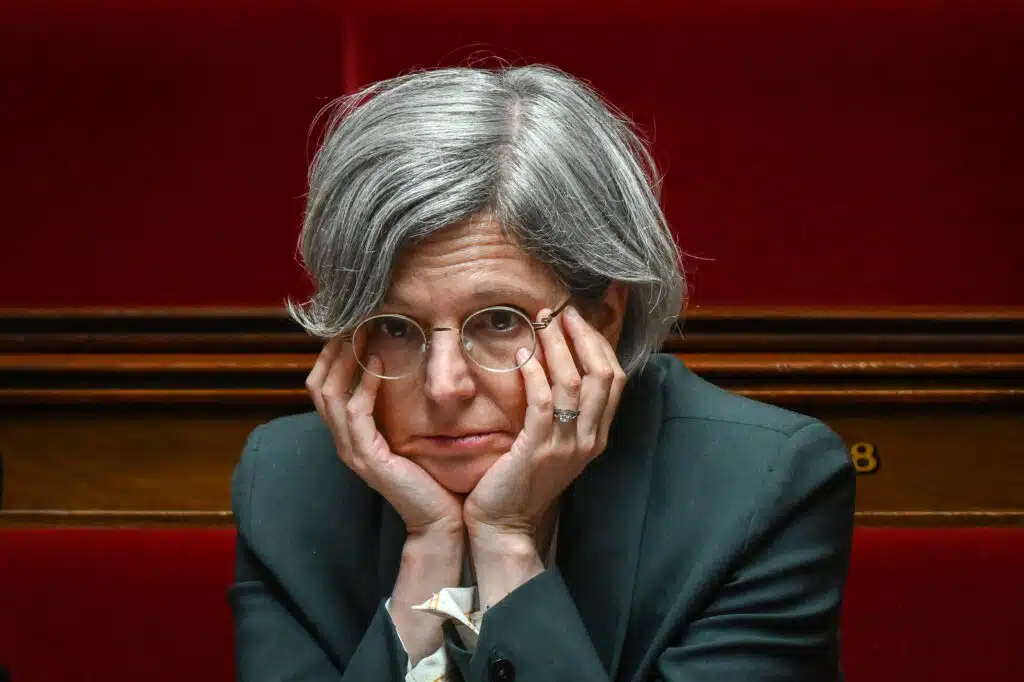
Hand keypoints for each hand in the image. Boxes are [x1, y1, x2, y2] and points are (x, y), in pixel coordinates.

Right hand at [307, 337, 463, 536]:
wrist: (440, 518)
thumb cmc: (430, 476)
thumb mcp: (407, 435)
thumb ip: (398, 409)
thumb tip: (402, 369)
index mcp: (351, 435)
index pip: (324, 387)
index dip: (332, 355)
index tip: (351, 326)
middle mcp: (345, 441)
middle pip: (317, 386)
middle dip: (332, 351)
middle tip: (351, 322)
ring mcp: (352, 451)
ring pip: (330, 395)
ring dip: (344, 360)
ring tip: (360, 334)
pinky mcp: (368, 458)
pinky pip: (357, 413)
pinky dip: (364, 384)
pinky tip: (378, 363)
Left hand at [463, 304, 626, 547]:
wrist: (504, 527)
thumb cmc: (520, 481)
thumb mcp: (551, 444)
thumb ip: (560, 411)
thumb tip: (553, 366)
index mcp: (596, 436)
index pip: (614, 379)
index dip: (600, 343)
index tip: (578, 318)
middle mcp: (589, 439)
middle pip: (604, 374)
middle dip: (584, 336)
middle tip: (561, 312)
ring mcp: (567, 446)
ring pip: (575, 383)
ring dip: (559, 346)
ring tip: (542, 322)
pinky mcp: (539, 450)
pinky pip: (543, 403)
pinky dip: (535, 374)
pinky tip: (523, 355)